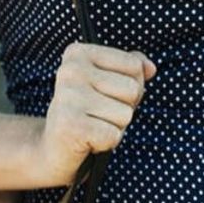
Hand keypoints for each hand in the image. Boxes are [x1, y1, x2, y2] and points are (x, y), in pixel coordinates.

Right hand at [38, 43, 155, 184]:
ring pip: (126, 114)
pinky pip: (114, 135)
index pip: (134, 65)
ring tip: (92, 125)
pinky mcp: (70, 126)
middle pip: (133, 89)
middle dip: (124, 107)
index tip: (104, 93)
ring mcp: (68, 97)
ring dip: (115, 126)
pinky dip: (106, 143)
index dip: (131, 85)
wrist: (52, 150)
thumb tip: (151, 68)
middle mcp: (70, 70)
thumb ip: (133, 67)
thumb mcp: (109, 81)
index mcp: (79, 52)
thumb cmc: (87, 110)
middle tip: (98, 114)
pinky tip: (87, 141)